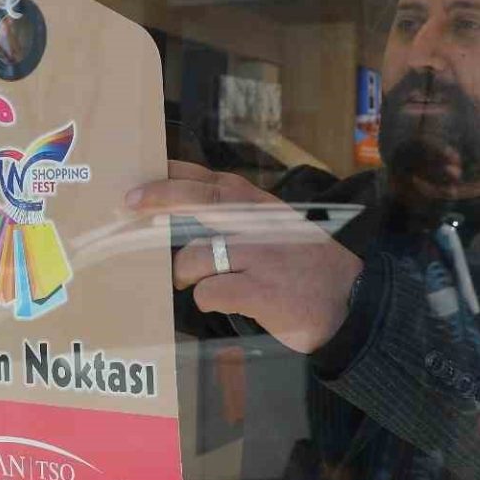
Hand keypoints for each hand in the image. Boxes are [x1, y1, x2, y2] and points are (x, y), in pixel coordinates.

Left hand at [127, 161, 363, 353]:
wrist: (351, 303)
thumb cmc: (304, 264)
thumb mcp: (278, 225)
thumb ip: (237, 213)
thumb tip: (182, 207)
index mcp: (258, 204)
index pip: (206, 180)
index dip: (168, 177)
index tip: (138, 180)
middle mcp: (256, 223)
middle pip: (193, 201)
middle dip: (155, 200)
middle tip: (128, 204)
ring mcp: (258, 256)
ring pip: (192, 257)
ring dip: (185, 275)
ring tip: (197, 283)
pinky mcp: (259, 291)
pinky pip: (209, 292)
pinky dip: (207, 300)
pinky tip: (221, 303)